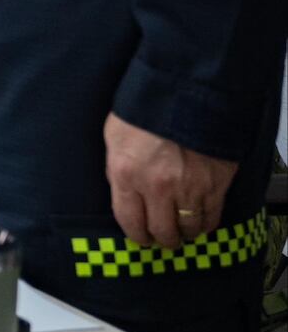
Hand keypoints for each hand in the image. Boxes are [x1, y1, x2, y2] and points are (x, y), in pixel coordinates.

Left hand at [104, 113, 237, 249]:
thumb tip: (122, 192)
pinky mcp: (216, 184)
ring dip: (186, 232)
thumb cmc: (143, 110)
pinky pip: (213, 217)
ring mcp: (190, 188)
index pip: (130, 221)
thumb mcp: (114, 138)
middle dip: (162, 238)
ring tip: (182, 228)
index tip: (141, 237)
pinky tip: (201, 220)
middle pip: (163, 231)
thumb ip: (117, 169)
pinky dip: (206, 223)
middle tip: (163, 236)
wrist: (185, 92)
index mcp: (128, 175)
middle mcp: (158, 187)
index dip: (137, 235)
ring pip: (190, 229)